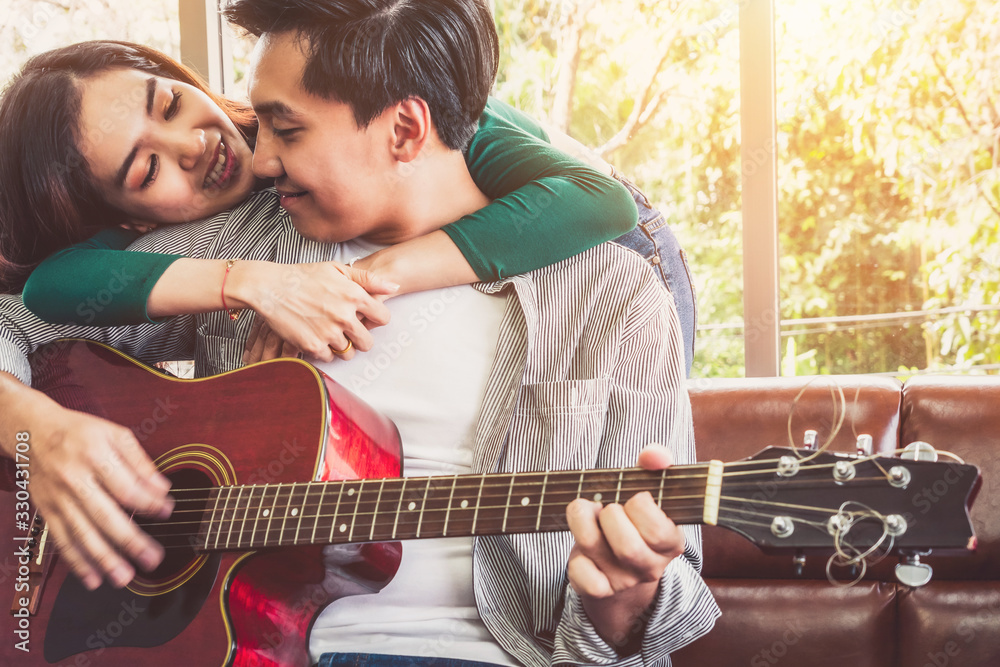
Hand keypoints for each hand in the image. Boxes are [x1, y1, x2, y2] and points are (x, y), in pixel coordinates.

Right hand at [2, 386, 172, 589]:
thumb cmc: (80, 433)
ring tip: (124, 577)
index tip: (167, 511)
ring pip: (82, 534)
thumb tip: (162, 487)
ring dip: (104, 559)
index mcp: (96, 456)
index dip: (149, 502)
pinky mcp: (47, 511)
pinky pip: (62, 540)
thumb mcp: (115, 434)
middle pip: (104, 516)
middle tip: (152, 559)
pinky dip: (77, 562)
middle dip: (130, 541)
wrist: (32, 432)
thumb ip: (140, 462)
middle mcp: (75, 479)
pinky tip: (92, 578)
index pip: (126, 487)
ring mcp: (59, 498)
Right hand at [228, 260, 396, 362]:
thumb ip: (368, 279)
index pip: (383, 318)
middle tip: (346, 330)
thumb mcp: (337, 269)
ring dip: (341, 346)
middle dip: (359, 338)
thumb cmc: (303, 276)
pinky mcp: (313, 345)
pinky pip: (328, 358)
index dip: (375, 319)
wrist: (269, 287)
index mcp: (354, 295)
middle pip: (367, 343)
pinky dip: (322, 350)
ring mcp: (328, 332)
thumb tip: (393, 287)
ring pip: (348, 353)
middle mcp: (344, 315)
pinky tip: (315, 336)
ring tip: (328, 332)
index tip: (366, 318)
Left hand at [565, 444, 684, 648]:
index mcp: (671, 543)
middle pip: (627, 548)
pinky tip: (583, 547)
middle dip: (610, 515)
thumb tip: (653, 454)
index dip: (639, 506)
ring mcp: (624, 581)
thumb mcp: (650, 491)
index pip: (658, 530)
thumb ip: (656, 465)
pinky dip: (575, 556)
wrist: (624, 568)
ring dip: (582, 520)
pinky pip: (580, 574)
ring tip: (587, 511)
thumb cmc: (636, 519)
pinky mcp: (599, 589)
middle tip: (607, 507)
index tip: (633, 497)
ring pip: (594, 548)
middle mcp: (650, 567)